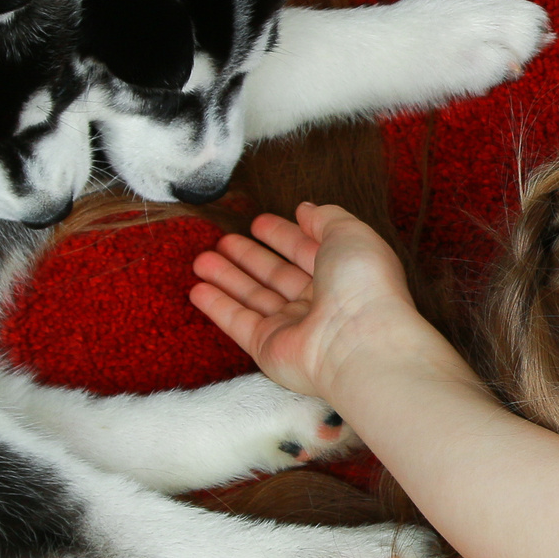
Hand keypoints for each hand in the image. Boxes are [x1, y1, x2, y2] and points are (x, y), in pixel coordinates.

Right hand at [190, 204, 431, 403]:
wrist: (358, 342)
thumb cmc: (361, 284)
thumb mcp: (349, 233)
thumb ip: (326, 218)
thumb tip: (305, 209)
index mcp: (342, 276)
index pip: (306, 252)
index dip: (283, 235)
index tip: (258, 221)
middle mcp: (319, 303)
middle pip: (276, 275)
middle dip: (250, 257)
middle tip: (223, 240)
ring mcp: (293, 328)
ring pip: (254, 298)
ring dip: (227, 278)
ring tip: (201, 259)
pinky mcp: (269, 348)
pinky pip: (239, 323)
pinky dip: (218, 307)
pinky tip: (197, 290)